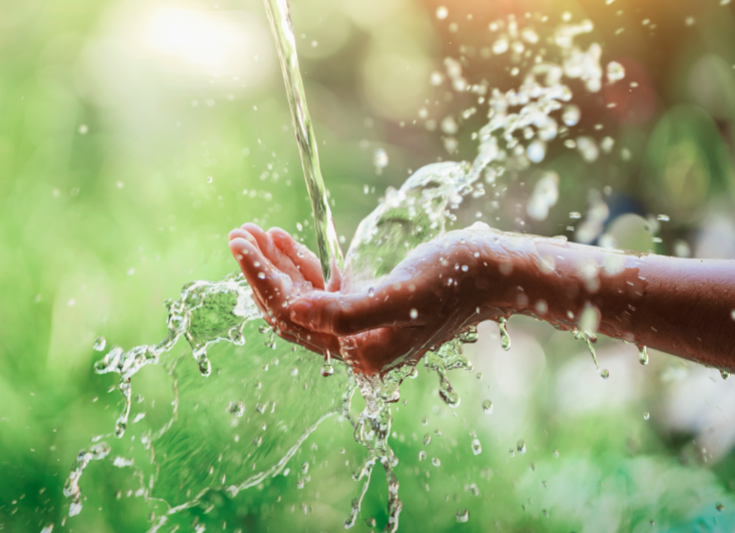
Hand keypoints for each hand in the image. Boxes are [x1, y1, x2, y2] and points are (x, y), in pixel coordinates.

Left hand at [230, 225, 508, 374]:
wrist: (496, 272)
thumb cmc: (456, 278)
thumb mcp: (402, 293)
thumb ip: (347, 312)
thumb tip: (292, 311)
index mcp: (363, 353)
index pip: (294, 318)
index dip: (262, 280)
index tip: (241, 242)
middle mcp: (360, 348)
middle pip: (293, 312)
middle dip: (263, 273)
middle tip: (238, 234)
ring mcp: (365, 328)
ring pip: (306, 300)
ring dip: (280, 267)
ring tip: (256, 232)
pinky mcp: (372, 307)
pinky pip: (327, 291)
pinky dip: (306, 267)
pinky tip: (289, 243)